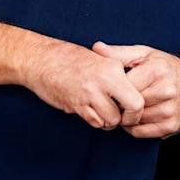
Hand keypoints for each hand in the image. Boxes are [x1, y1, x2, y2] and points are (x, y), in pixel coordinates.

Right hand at [20, 39, 145, 130]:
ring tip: (104, 112)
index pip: (138, 97)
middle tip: (123, 117)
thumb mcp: (98, 57)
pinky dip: (96, 121)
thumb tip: (132, 89)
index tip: (132, 109)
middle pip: (131, 110)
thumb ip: (116, 72)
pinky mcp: (76, 106)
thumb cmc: (69, 57)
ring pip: (112, 121)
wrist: (41, 59)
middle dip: (129, 118)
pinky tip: (91, 111)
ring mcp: (89, 95)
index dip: (137, 108)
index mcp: (112, 68)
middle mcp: (104, 82)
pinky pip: (95, 122)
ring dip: (109, 121)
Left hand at [92, 42, 179, 138]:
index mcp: (157, 70)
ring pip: (134, 119)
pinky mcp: (172, 126)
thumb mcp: (145, 54)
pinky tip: (137, 116)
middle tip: (118, 98)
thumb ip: (119, 53)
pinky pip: (141, 132)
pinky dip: (134, 127)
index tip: (113, 86)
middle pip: (129, 103)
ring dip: (127, 116)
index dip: (115, 87)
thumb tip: (96, 48)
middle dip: (120, 103)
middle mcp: (166, 90)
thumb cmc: (166, 68)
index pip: (124, 85)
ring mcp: (170, 110)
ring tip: (129, 106)